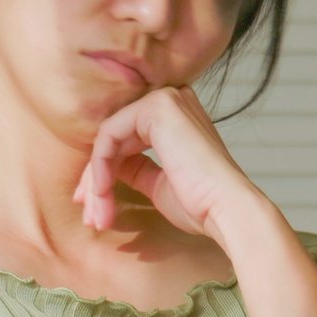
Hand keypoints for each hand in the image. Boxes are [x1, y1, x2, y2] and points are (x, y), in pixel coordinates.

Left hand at [72, 85, 263, 240]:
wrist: (226, 210)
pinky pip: (109, 135)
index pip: (127, 139)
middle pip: (115, 138)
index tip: (93, 207)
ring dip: (96, 180)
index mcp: (176, 116)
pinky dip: (100, 167)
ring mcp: (164, 100)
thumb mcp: (158, 184)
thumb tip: (109, 168)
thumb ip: (135, 169)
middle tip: (89, 215)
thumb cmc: (201, 204)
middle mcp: (171, 100)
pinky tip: (102, 193)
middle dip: (95, 180)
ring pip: (108, 138)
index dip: (104, 173)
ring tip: (96, 216)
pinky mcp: (156, 108)